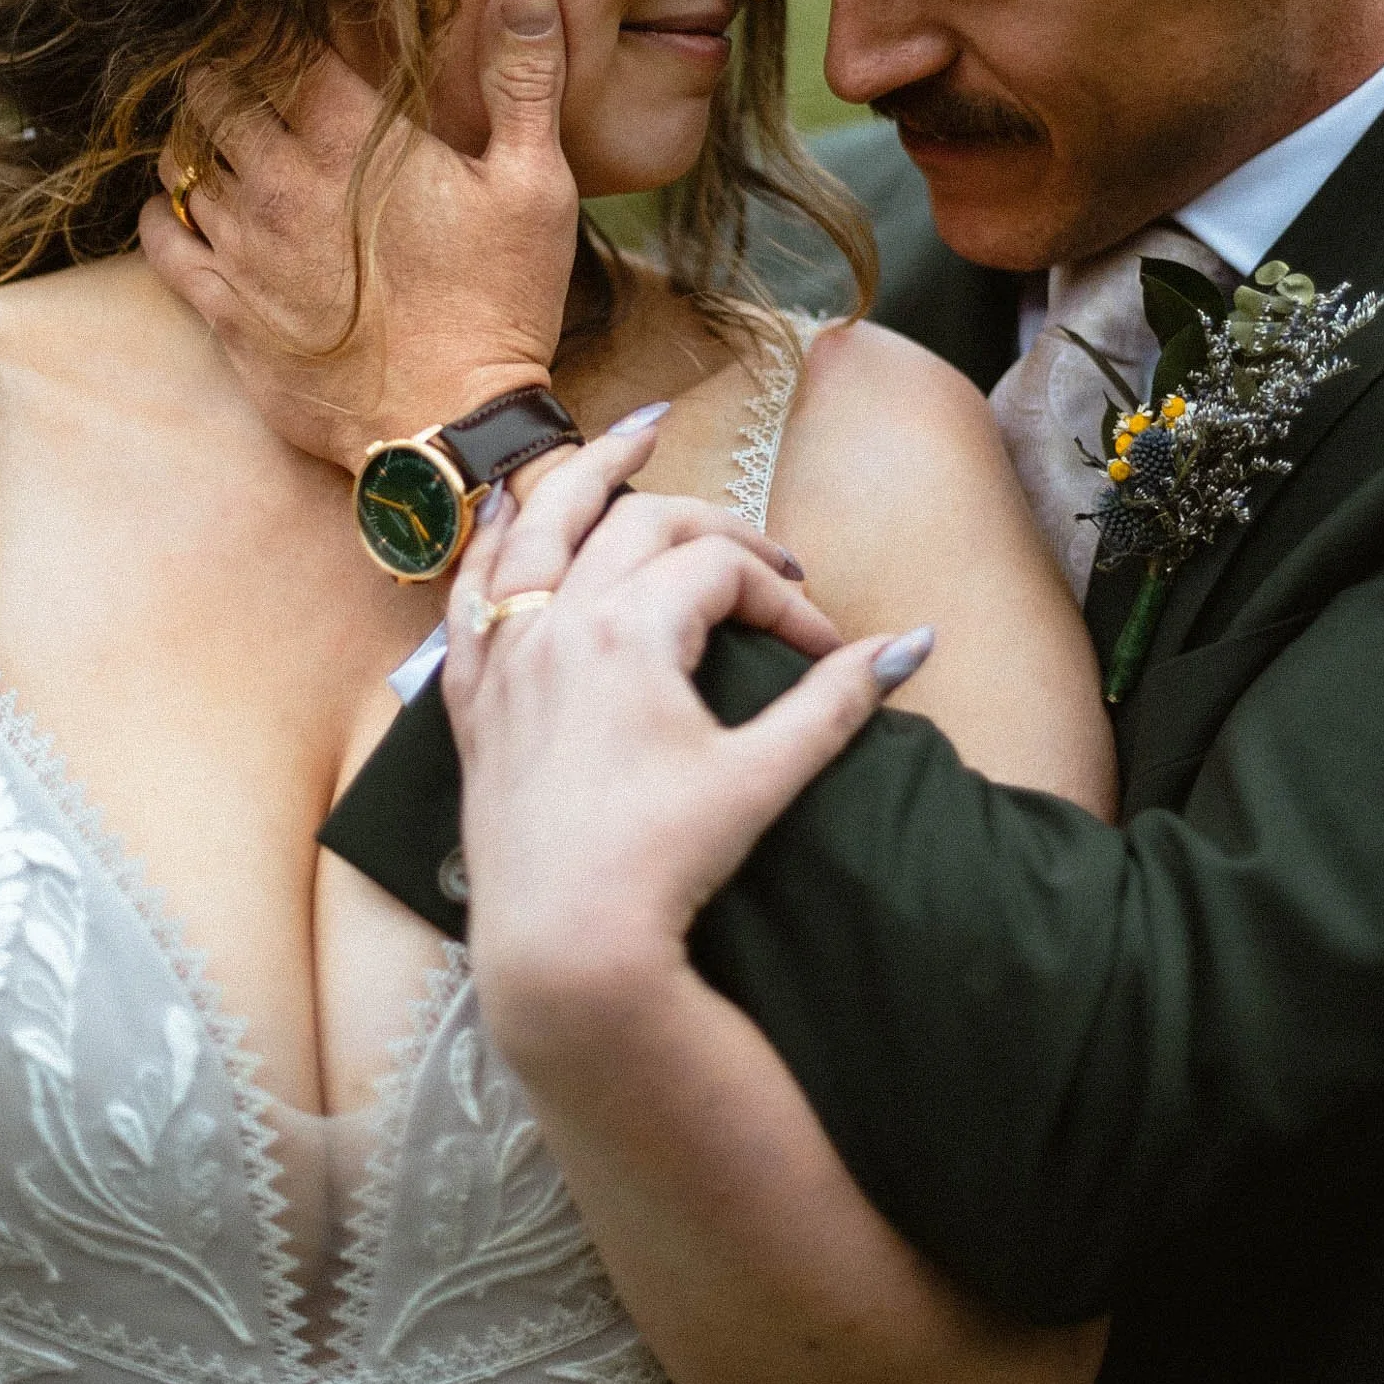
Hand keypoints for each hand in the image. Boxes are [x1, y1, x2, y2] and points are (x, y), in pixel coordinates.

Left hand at [139, 0, 579, 470]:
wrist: (452, 427)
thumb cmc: (502, 301)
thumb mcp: (535, 183)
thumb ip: (524, 76)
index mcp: (353, 141)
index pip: (276, 40)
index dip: (266, 12)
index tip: (275, 3)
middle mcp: (281, 183)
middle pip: (212, 89)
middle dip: (224, 68)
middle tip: (249, 66)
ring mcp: (245, 249)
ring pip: (181, 158)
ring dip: (197, 136)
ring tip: (225, 132)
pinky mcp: (225, 310)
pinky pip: (163, 238)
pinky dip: (168, 210)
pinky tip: (194, 206)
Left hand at [443, 422, 933, 1066]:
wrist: (564, 951)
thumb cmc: (661, 865)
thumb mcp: (761, 778)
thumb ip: (835, 704)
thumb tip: (913, 645)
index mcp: (628, 629)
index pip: (722, 569)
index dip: (785, 596)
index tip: (826, 651)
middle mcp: (557, 621)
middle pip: (642, 523)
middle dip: (715, 527)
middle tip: (765, 560)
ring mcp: (506, 655)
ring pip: (541, 526)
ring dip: (589, 473)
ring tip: (633, 433)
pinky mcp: (473, 699)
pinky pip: (471, 592)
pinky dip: (496, 543)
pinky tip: (513, 516)